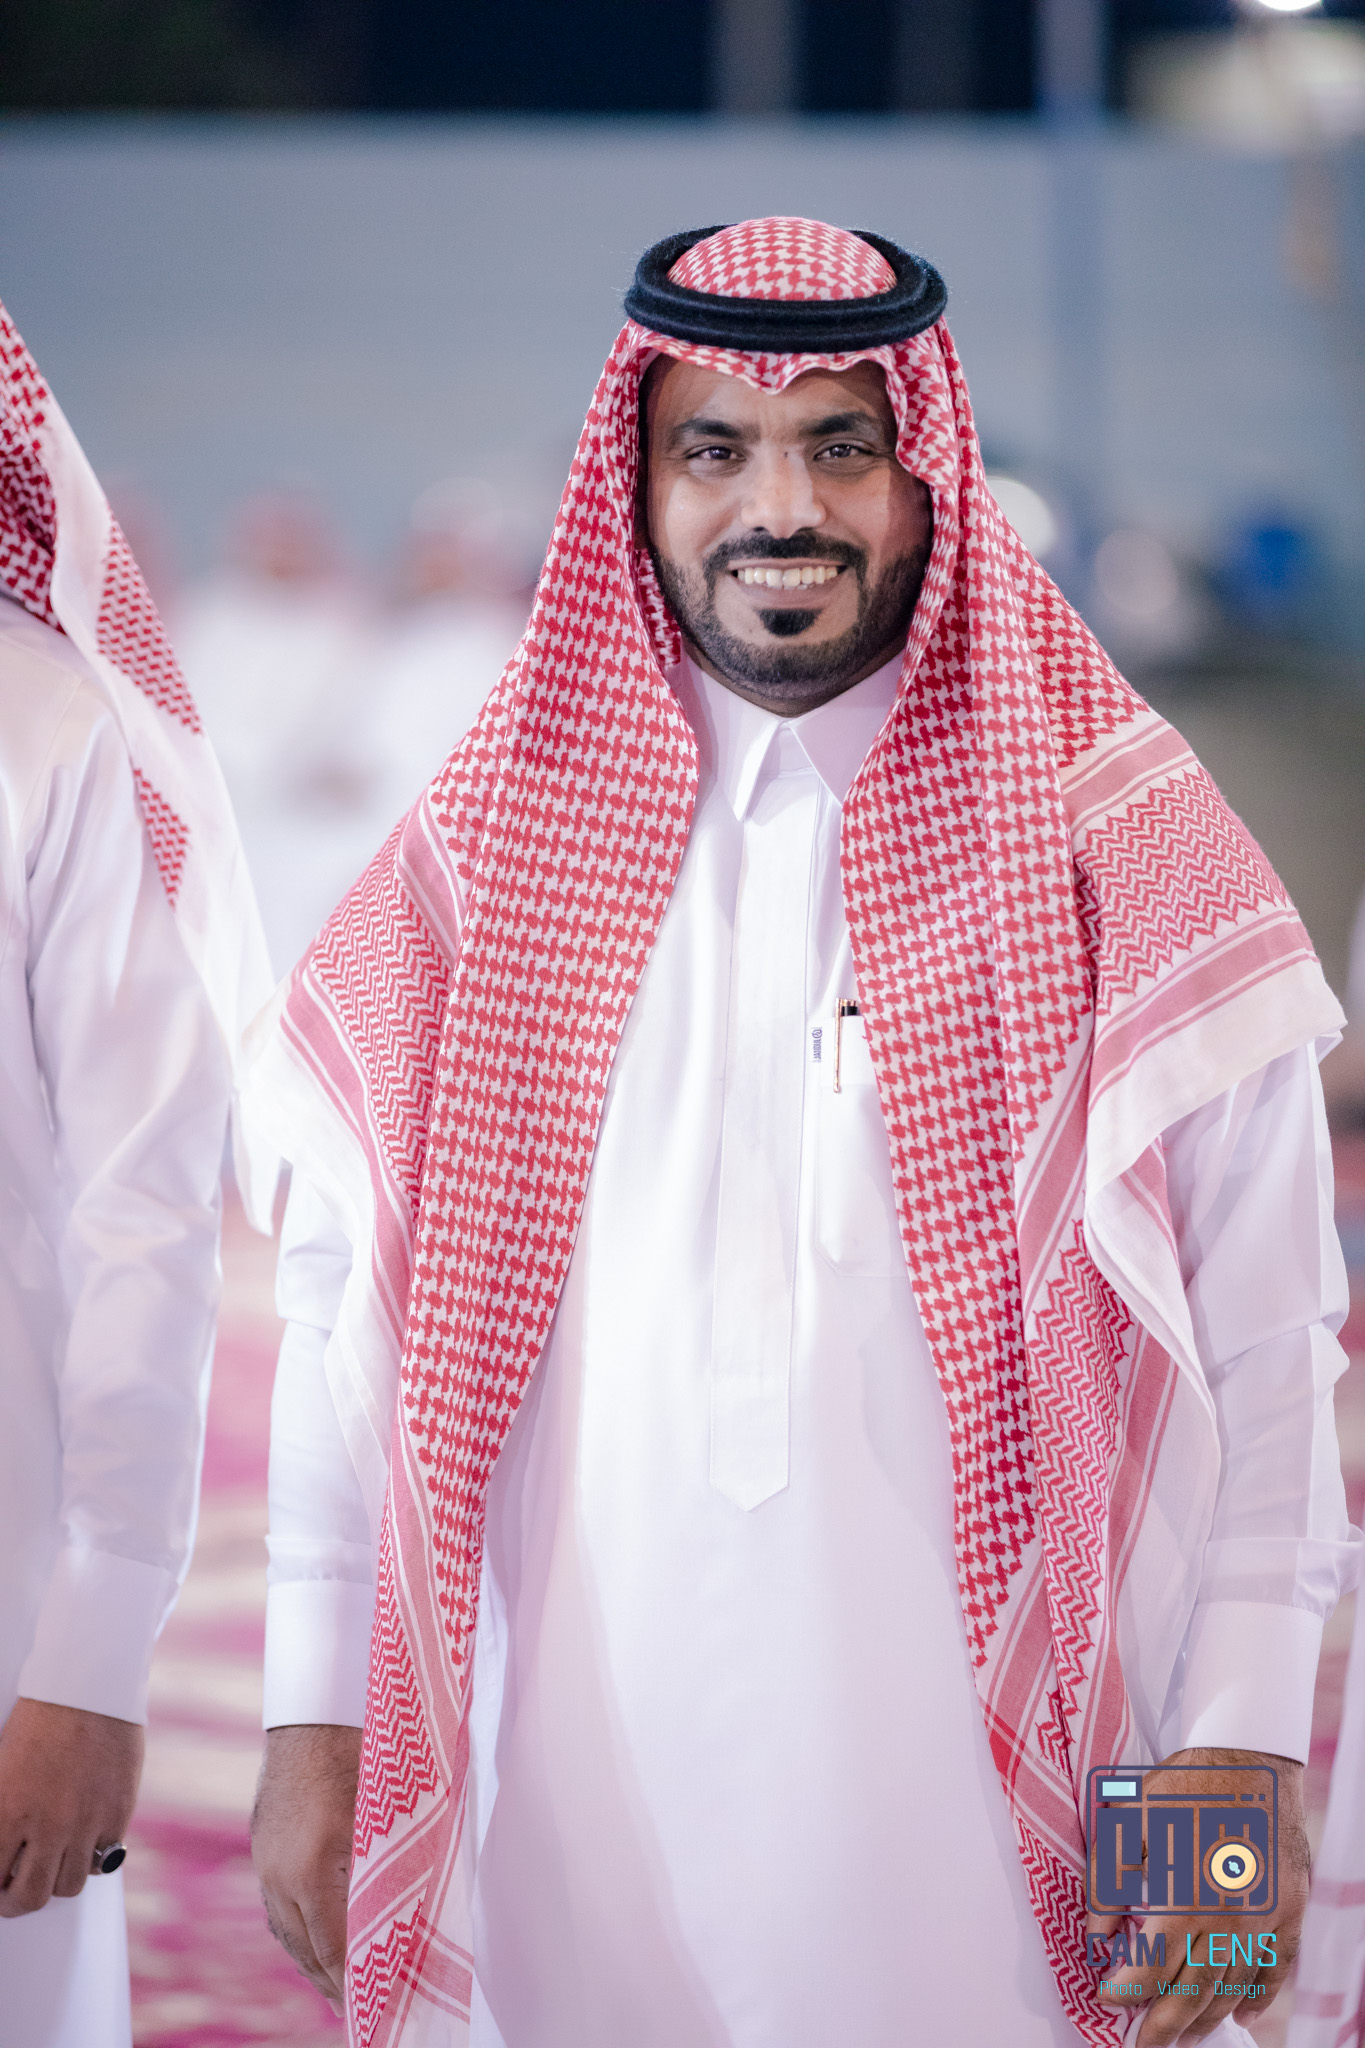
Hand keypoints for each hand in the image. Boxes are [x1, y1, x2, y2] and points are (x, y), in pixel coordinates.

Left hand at [0, 1696, 143, 1915]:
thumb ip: (4, 1814)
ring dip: (55, 1880)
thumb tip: (5, 1851)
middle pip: (30, 1896)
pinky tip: (80, 1843)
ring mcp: (87, 1820)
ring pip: (68, 1885)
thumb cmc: (39, 1717)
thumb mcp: (3, 1769)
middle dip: (16, 1901)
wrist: (89, 1683)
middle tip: (13, 1892)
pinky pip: (103, 1860)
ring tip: (50, 1866)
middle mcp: (48, 1823)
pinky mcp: (119, 1811)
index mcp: (8, 1810)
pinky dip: (89, 1858)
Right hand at [251, 1722, 361, 2012]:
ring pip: (286, 1931)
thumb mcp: (385, 1818)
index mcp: (313, 1869)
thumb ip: (390, 1871)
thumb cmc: (364, 1756)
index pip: (333, 1947)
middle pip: (304, 1949)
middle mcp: (280, 1874)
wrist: (316, 1711)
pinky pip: (277, 1907)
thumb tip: (408, 1917)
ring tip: (335, 1986)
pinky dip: (296, 1932)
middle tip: (357, 2008)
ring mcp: (266, 1861)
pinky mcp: (262, 1847)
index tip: (371, 2005)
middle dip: (331, 1982)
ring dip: (311, 1962)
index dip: (351, 1981)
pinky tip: (312, 1942)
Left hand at [1086, 1746, 1309, 2043]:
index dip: (1123, 1991)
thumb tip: (1093, 1937)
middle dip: (1162, 2029)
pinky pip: (1275, 1970)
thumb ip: (1107, 1884)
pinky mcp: (1288, 1913)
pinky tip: (1239, 2014)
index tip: (1106, 1998)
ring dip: (1203, 2019)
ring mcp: (1262, 1921)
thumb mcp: (1130, 1824)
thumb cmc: (1184, 1785)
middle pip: (1190, 1995)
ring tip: (1181, 2036)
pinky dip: (1257, 1997)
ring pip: (1230, 1990)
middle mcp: (1225, 1921)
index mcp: (1182, 1900)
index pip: (1148, 1971)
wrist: (1252, 1756)